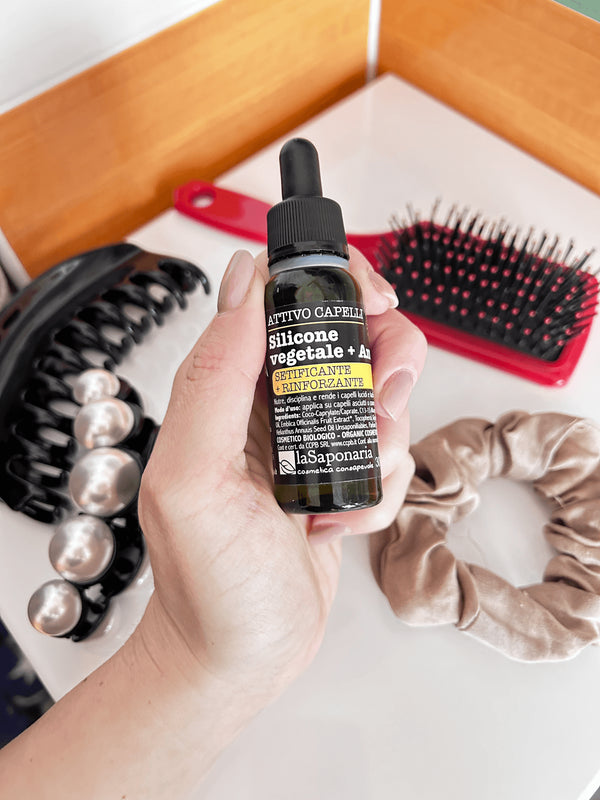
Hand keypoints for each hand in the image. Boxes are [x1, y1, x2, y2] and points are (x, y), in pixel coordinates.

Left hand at [138, 247, 426, 706]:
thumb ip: (213, 377)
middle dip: (381, 362)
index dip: (335, 284)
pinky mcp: (337, 474)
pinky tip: (340, 521)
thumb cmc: (209, 586)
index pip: (282, 295)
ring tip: (350, 485)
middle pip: (348, 334)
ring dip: (385, 435)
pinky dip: (382, 485)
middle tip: (380, 406)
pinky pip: (388, 451)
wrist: (238, 659)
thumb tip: (244, 281)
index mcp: (225, 387)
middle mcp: (268, 404)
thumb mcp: (195, 480)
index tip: (374, 306)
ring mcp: (307, 440)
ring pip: (378, 392)